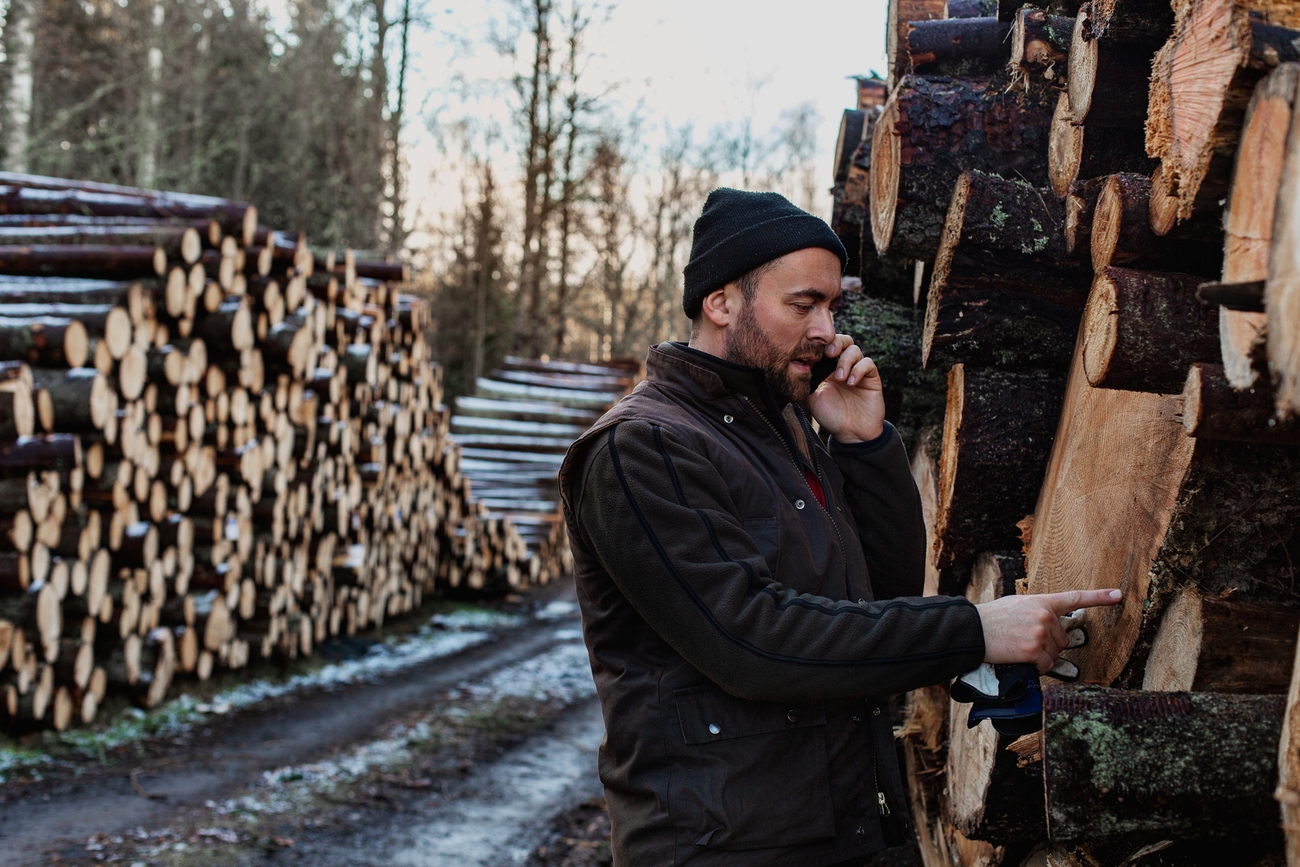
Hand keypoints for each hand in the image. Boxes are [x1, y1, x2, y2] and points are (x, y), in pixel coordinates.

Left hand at [806, 334, 885, 442]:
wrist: (850, 433)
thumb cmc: (830, 416)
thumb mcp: (811, 399)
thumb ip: (805, 382)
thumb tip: (795, 367)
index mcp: (828, 368)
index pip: (827, 346)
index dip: (823, 344)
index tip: (815, 351)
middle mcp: (843, 366)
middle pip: (844, 341)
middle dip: (836, 343)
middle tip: (829, 354)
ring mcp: (858, 371)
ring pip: (855, 350)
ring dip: (846, 361)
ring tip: (840, 378)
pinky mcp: (871, 378)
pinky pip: (867, 364)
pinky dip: (858, 369)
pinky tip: (851, 383)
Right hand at [977, 589, 1121, 673]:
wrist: (972, 630)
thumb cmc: (990, 618)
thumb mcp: (1016, 605)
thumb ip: (1037, 611)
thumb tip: (1050, 625)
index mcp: (1042, 601)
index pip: (1075, 598)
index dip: (1099, 597)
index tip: (1118, 595)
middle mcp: (1045, 616)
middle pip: (1063, 639)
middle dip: (1048, 645)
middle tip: (1024, 640)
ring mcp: (1041, 633)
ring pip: (1055, 654)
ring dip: (1040, 656)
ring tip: (1018, 647)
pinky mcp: (1034, 650)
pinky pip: (1046, 665)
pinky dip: (1035, 666)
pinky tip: (1020, 658)